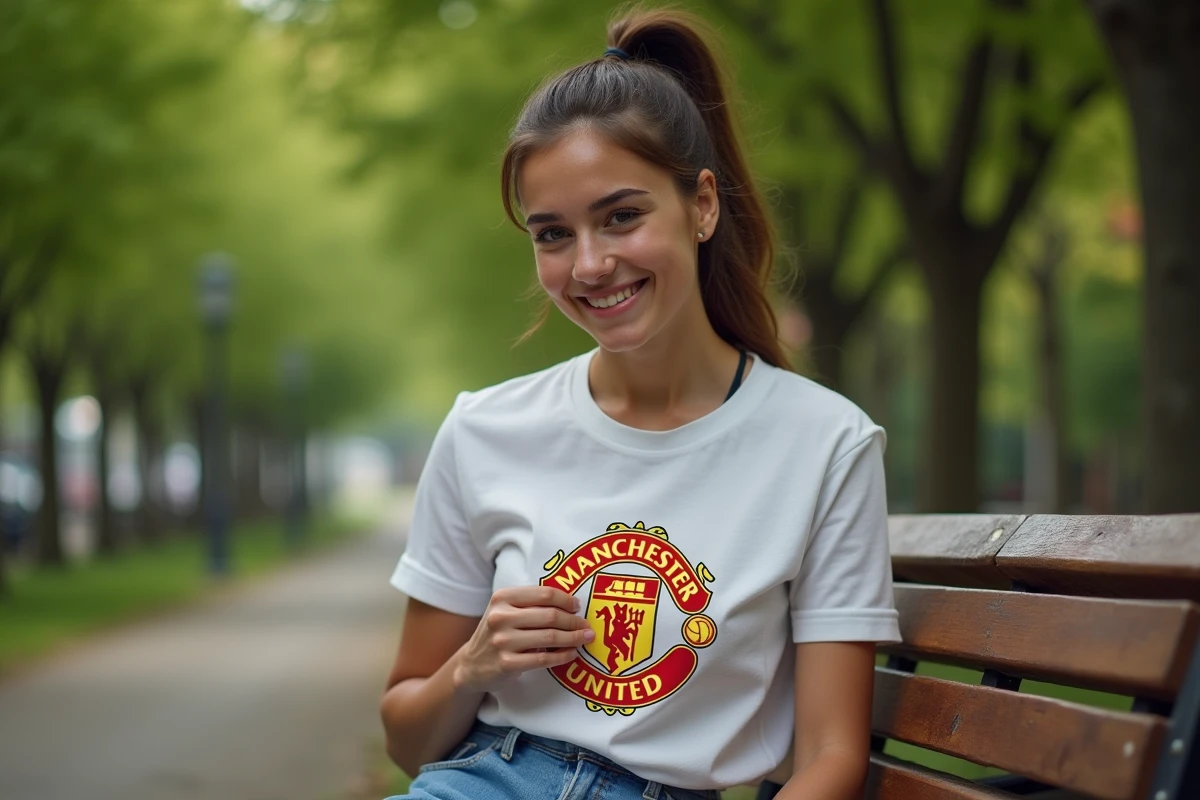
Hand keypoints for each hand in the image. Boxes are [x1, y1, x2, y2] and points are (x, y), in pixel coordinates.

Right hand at [452, 586, 593, 692]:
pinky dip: (562, 656)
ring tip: (585, 638)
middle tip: (587, 626)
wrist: (472, 665)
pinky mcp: (506, 664)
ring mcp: (502, 641)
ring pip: (550, 637)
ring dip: (573, 638)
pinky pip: (544, 658)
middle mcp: (500, 617)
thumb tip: (571, 604)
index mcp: (502, 597)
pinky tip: (572, 654)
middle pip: (550, 615)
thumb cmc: (498, 633)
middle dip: (574, 621)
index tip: (577, 606)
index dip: (566, 600)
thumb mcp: (505, 610)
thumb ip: (531, 604)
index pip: (544, 594)